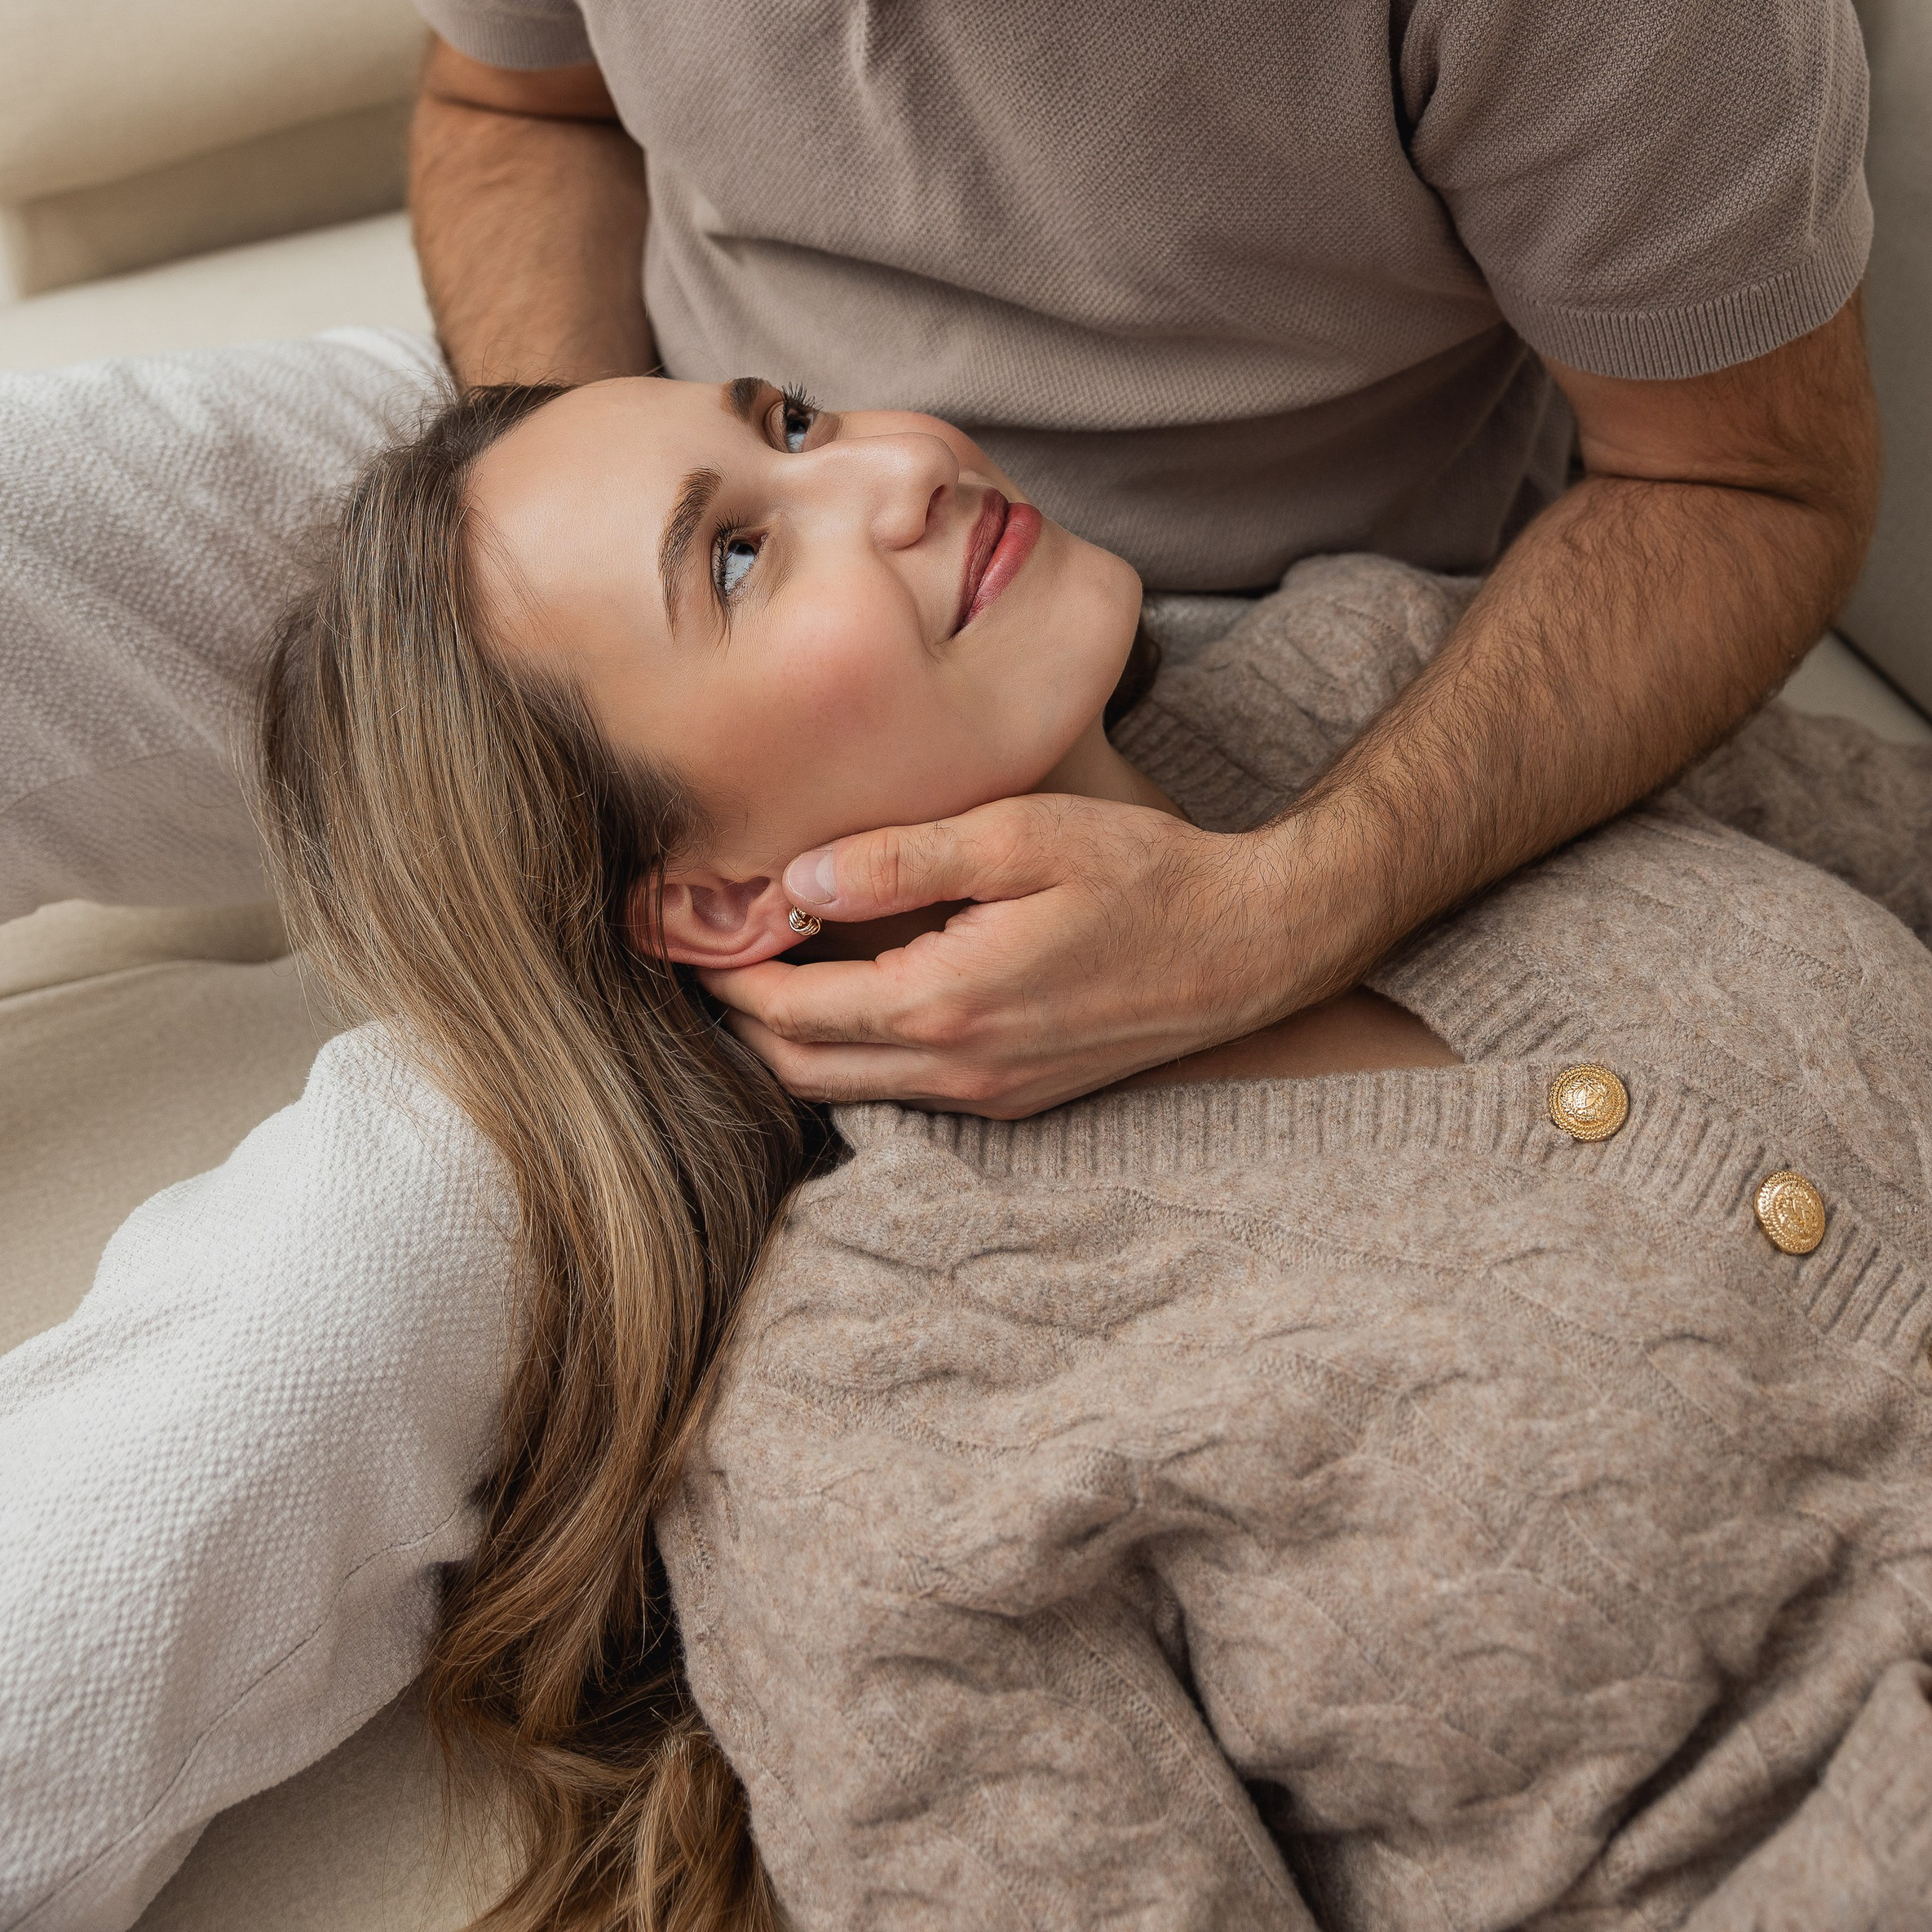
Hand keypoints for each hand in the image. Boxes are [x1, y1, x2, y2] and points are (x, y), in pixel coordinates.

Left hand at [699, 791, 1308, 1116]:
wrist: (1248, 945)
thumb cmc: (1143, 874)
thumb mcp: (1020, 835)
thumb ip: (902, 857)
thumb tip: (798, 879)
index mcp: (947, 1003)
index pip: (790, 1010)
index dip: (725, 973)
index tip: (683, 929)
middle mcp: (958, 1070)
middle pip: (799, 1067)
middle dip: (737, 1016)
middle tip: (703, 950)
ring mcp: (989, 1094)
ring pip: (846, 1088)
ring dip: (790, 1036)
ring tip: (760, 964)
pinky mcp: (1015, 1096)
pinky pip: (901, 1089)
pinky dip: (851, 1048)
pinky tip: (847, 988)